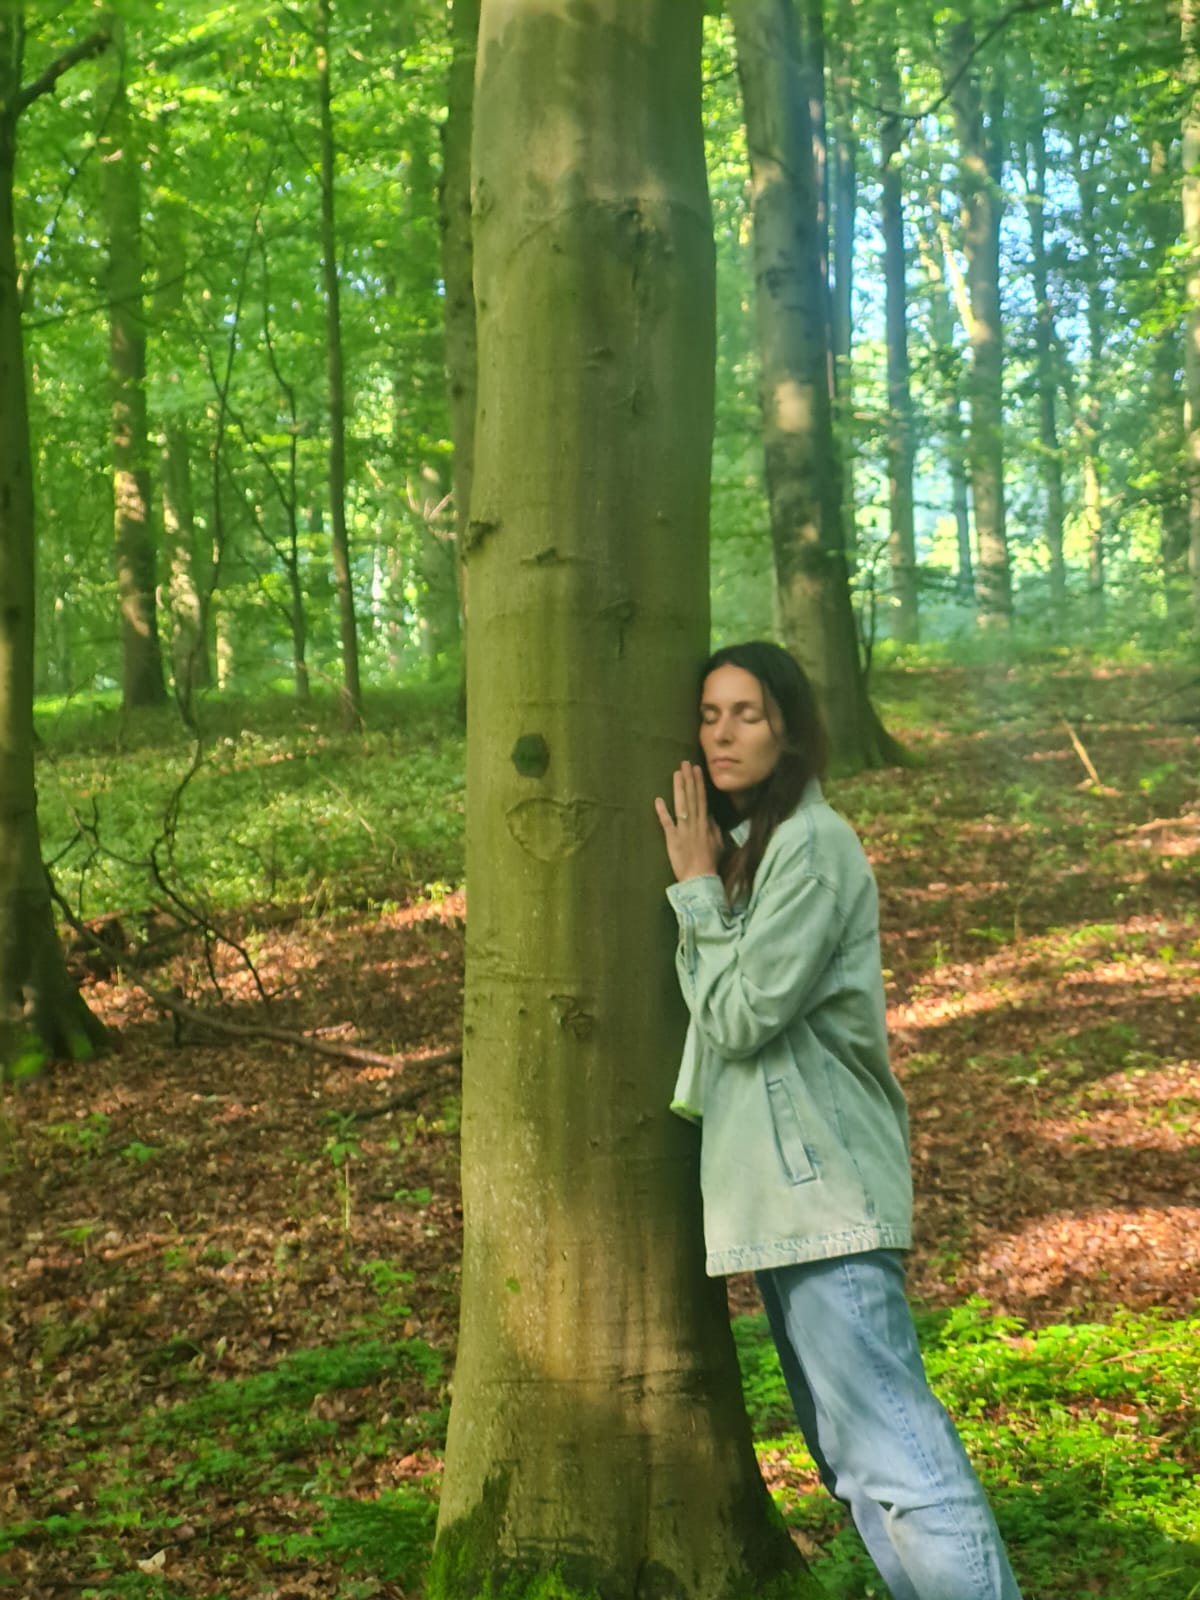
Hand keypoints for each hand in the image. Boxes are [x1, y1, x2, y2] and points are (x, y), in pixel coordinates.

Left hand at [655, 760, 721, 881]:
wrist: (700, 878)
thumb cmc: (710, 862)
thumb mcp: (717, 843)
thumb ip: (714, 828)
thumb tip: (710, 815)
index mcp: (706, 823)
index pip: (702, 798)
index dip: (698, 783)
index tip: (696, 769)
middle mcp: (695, 823)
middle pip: (692, 797)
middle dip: (688, 779)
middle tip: (684, 763)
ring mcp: (684, 830)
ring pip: (681, 805)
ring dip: (679, 788)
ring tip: (676, 773)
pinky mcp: (673, 839)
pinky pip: (667, 823)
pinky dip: (662, 812)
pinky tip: (658, 800)